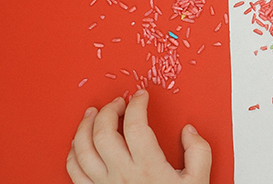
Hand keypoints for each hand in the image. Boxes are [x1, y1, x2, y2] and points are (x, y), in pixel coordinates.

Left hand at [67, 90, 211, 183]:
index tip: (141, 97)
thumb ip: (199, 152)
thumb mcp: (199, 181)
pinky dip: (73, 152)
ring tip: (92, 113)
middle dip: (108, 110)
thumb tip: (188, 132)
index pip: (135, 124)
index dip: (137, 104)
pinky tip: (79, 143)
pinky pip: (73, 171)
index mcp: (148, 167)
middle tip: (118, 103)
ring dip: (84, 126)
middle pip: (103, 131)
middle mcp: (122, 174)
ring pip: (82, 148)